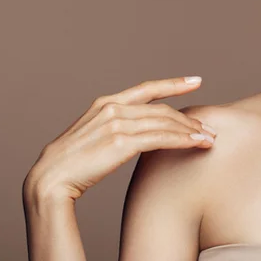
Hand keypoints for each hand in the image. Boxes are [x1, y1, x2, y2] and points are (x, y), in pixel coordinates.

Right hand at [23, 76, 216, 204]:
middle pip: (162, 109)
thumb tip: (137, 133)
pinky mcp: (121, 142)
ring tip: (209, 138)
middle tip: (209, 128)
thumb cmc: (72, 164)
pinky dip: (183, 140)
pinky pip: (161, 138)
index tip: (196, 81)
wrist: (50, 180)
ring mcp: (116, 123)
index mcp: (105, 103)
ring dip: (191, 130)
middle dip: (189, 119)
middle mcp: (112, 108)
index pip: (147, 88)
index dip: (174, 83)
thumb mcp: (94, 136)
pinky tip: (197, 143)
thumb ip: (115, 127)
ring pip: (165, 122)